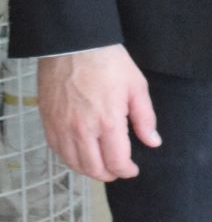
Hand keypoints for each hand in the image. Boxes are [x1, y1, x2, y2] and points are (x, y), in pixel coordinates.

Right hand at [37, 45, 159, 181]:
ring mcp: (62, 128)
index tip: (133, 170)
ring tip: (101, 167)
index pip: (117, 161)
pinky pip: (58, 151)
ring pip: (74, 163)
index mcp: (108, 123)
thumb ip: (145, 118)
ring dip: (89, 170)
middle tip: (118, 171)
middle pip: (94, 168)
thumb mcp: (136, 87)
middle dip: (109, 175)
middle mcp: (82, 131)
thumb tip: (153, 142)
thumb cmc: (109, 63)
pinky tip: (80, 155)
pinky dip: (70, 159)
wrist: (74, 46)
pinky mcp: (48, 123)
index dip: (126, 170)